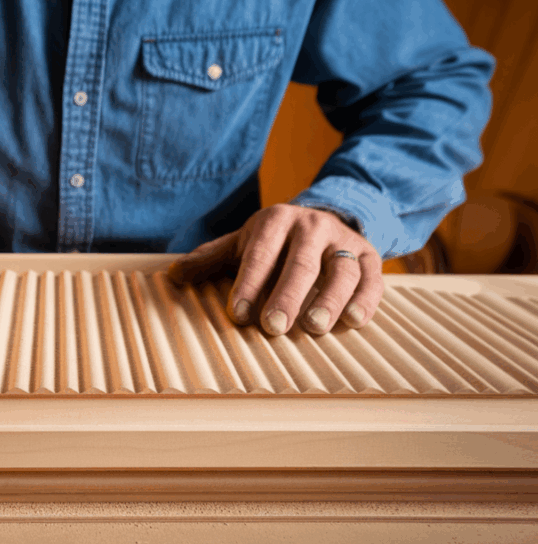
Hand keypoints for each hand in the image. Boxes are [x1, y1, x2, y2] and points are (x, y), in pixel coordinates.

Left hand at [167, 204, 383, 334]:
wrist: (325, 216)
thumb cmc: (273, 241)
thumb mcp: (240, 243)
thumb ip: (209, 259)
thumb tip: (172, 275)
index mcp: (276, 221)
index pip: (259, 254)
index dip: (248, 284)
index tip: (237, 314)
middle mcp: (312, 227)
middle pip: (300, 264)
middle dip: (287, 296)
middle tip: (273, 327)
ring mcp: (343, 241)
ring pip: (341, 269)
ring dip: (330, 298)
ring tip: (315, 327)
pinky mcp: (370, 256)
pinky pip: (372, 278)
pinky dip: (365, 300)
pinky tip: (353, 321)